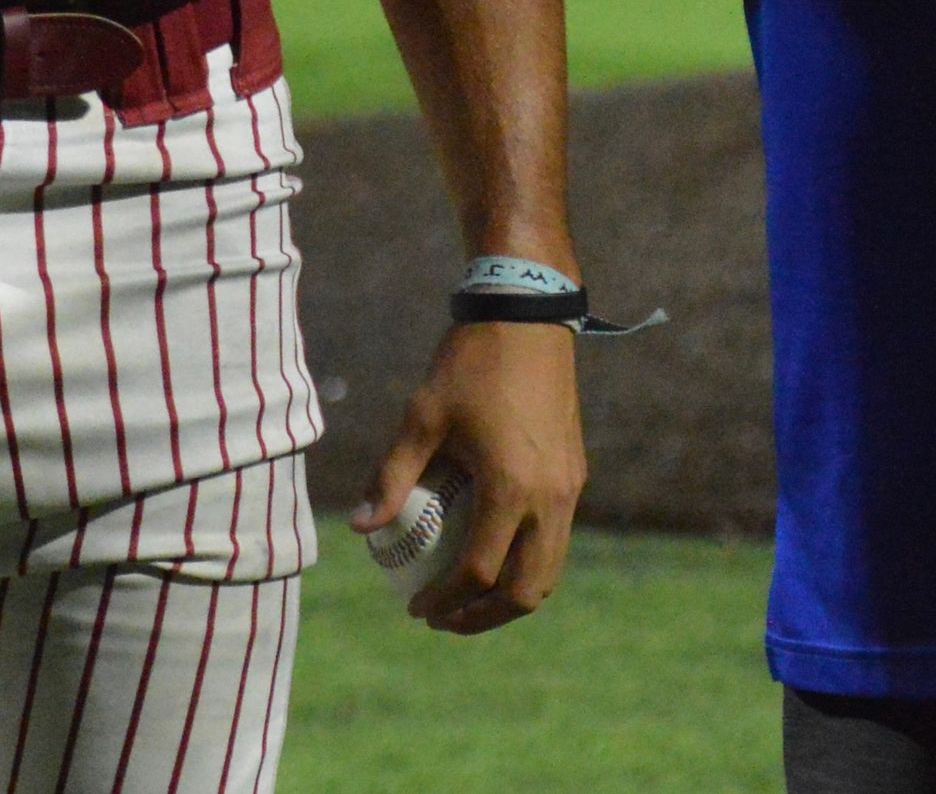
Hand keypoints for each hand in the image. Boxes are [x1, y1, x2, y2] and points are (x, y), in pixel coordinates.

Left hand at [353, 321, 584, 632]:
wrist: (529, 317)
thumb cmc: (470, 365)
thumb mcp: (422, 418)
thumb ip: (392, 476)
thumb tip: (360, 526)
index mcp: (510, 487)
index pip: (478, 571)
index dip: (445, 600)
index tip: (415, 607)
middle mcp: (549, 497)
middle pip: (525, 589)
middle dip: (482, 616)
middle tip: (443, 618)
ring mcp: (569, 488)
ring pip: (549, 570)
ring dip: (509, 596)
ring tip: (468, 600)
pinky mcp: (575, 474)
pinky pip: (556, 541)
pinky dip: (527, 564)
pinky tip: (494, 554)